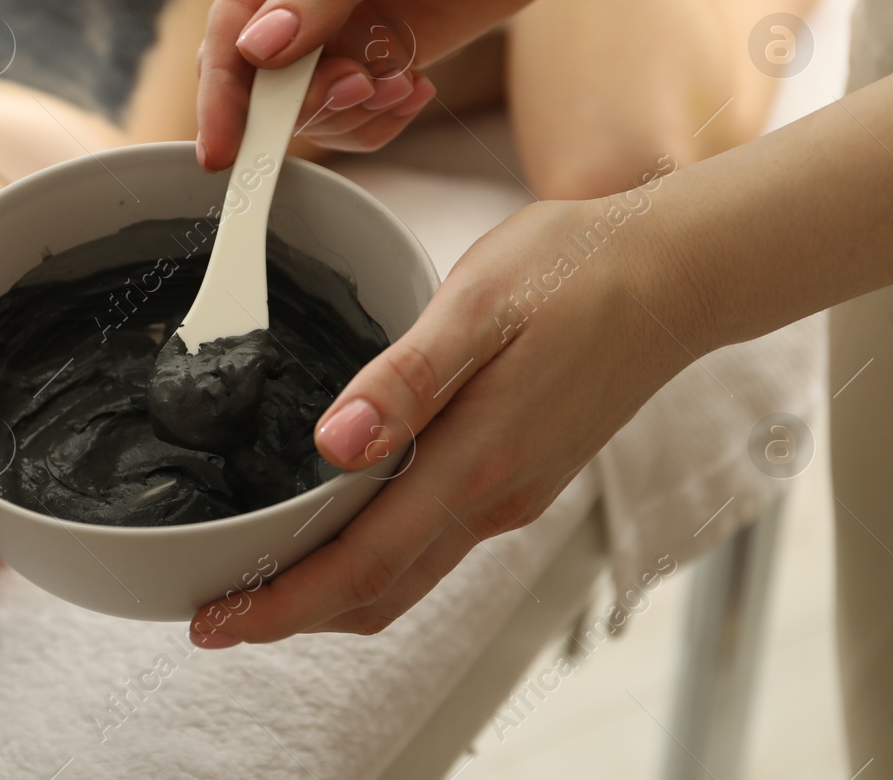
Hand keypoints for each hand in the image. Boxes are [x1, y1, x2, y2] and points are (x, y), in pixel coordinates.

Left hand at [188, 190, 700, 644]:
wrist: (679, 272)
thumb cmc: (577, 271)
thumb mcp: (478, 304)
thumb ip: (404, 380)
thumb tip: (331, 446)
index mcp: (477, 463)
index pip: (361, 565)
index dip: (282, 603)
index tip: (213, 620)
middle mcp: (495, 498)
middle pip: (379, 591)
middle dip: (293, 614)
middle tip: (214, 614)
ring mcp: (513, 493)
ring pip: (408, 575)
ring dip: (333, 593)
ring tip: (263, 580)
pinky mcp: (524, 473)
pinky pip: (435, 544)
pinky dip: (375, 560)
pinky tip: (342, 528)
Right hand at [196, 0, 580, 169]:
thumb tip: (257, 49)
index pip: (232, 20)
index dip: (223, 92)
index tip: (222, 153)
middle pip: (259, 73)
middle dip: (304, 102)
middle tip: (364, 89)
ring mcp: (337, 17)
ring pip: (307, 101)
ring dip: (351, 111)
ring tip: (404, 83)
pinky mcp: (377, 46)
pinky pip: (355, 107)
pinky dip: (380, 116)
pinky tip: (417, 86)